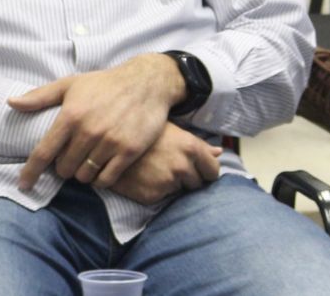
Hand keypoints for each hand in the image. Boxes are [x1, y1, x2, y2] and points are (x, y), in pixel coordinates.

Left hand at [9, 53, 183, 190]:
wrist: (147, 83)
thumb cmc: (105, 84)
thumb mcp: (71, 84)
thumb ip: (40, 97)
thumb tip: (11, 103)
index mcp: (71, 115)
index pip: (43, 152)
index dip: (30, 172)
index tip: (23, 184)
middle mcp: (89, 131)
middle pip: (64, 169)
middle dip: (64, 167)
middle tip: (72, 157)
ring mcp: (110, 142)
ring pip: (84, 176)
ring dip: (82, 174)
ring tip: (87, 161)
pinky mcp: (129, 151)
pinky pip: (106, 179)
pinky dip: (101, 179)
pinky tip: (102, 169)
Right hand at [106, 123, 222, 204]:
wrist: (110, 142)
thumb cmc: (144, 131)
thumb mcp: (173, 131)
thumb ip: (198, 144)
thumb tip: (219, 152)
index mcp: (191, 148)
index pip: (213, 171)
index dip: (206, 171)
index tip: (199, 170)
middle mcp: (182, 166)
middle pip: (198, 183)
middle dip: (188, 178)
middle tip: (169, 166)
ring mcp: (168, 182)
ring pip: (179, 191)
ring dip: (172, 184)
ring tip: (155, 169)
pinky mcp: (153, 195)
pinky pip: (162, 197)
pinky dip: (155, 190)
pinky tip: (144, 177)